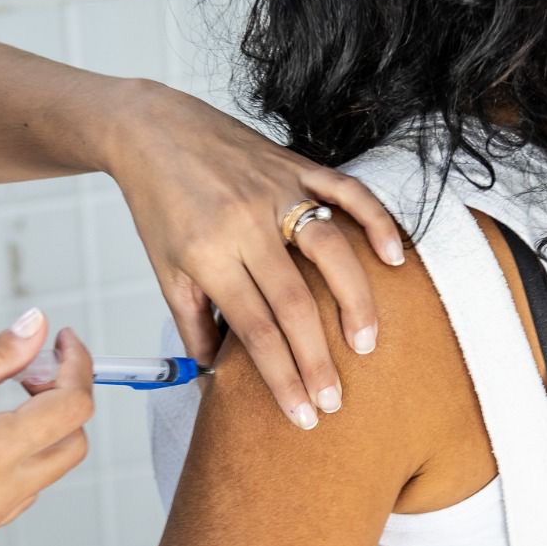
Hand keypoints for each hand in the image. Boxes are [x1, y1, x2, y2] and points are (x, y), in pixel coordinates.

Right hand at [0, 310, 93, 545]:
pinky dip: (17, 458)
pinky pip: (18, 493)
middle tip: (28, 367)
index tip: (59, 341)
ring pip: (49, 471)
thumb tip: (35, 327)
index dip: (77, 366)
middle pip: (73, 443)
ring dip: (41, 430)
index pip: (71, 409)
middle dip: (65, 398)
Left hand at [100, 81, 404, 429]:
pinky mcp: (295, 165)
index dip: (283, 377)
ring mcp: (275, 191)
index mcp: (209, 255)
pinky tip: (394, 257)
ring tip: (365, 344)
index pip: (255, 330)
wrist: (152, 130)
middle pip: (294, 303)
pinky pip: (345, 191)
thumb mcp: (164, 269)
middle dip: (318, 359)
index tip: (303, 415)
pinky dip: (375, 221)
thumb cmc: (159, 205)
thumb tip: (213, 374)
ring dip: (354, 300)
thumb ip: (192, 323)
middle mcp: (245, 223)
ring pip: (329, 250)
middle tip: (336, 401)